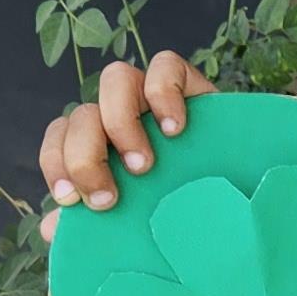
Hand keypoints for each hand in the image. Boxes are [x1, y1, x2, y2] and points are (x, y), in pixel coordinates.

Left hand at [37, 52, 208, 239]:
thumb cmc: (179, 219)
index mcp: (100, 145)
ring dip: (121, 123)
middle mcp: (120, 117)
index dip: (56, 163)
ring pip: (116, 79)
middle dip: (86, 158)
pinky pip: (166, 66)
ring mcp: (153, 98)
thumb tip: (53, 229)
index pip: (59, 137)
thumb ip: (91, 228)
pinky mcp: (190, 85)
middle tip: (109, 199)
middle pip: (82, 113)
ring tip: (144, 166)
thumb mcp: (131, 229)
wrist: (242, 205)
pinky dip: (165, 93)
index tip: (70, 200)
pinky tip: (175, 130)